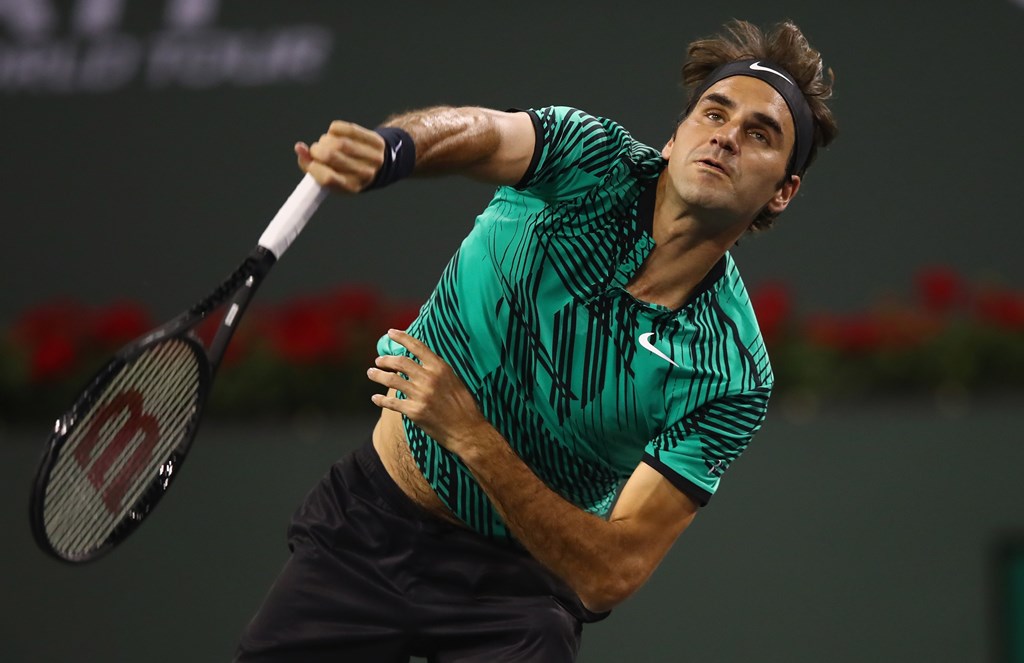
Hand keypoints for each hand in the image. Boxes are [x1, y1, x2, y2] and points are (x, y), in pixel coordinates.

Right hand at [295, 120, 384, 192]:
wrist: (380, 165)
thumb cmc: (346, 172)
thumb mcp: (330, 177)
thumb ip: (309, 165)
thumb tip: (299, 147)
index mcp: (351, 187)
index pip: (327, 178)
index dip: (312, 166)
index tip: (310, 160)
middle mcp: (364, 175)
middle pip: (331, 156)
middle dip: (317, 150)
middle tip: (316, 150)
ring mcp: (373, 158)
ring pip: (339, 142)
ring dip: (325, 140)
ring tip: (325, 143)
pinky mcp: (376, 142)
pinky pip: (349, 129)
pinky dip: (335, 129)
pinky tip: (334, 133)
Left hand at [367, 329, 490, 456]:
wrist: (467, 430)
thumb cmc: (463, 406)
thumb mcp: (454, 380)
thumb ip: (437, 371)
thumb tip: (420, 362)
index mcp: (441, 368)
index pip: (417, 346)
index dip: (402, 337)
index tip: (390, 332)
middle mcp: (429, 378)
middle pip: (400, 362)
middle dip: (386, 359)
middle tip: (379, 360)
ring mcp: (420, 395)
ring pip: (392, 379)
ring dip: (378, 375)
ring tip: (371, 373)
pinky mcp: (414, 411)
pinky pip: (392, 402)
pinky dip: (381, 399)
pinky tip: (375, 398)